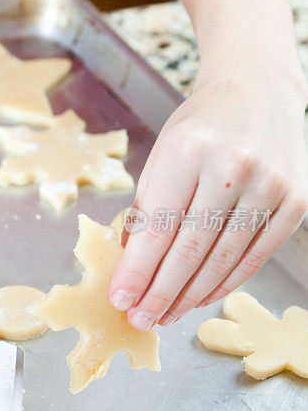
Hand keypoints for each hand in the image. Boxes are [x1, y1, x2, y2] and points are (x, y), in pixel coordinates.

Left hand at [108, 67, 307, 329]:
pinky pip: (254, 256)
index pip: (157, 228)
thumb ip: (146, 209)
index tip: (120, 300)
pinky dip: (225, 282)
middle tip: (140, 319)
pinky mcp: (296, 201)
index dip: (137, 272)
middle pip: (190, 251)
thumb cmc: (200, 126)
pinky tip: (200, 297)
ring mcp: (270, 185)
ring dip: (190, 296)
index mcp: (187, 150)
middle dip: (160, 293)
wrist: (259, 92)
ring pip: (223, 260)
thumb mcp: (161, 154)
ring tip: (166, 314)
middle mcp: (232, 167)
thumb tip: (131, 266)